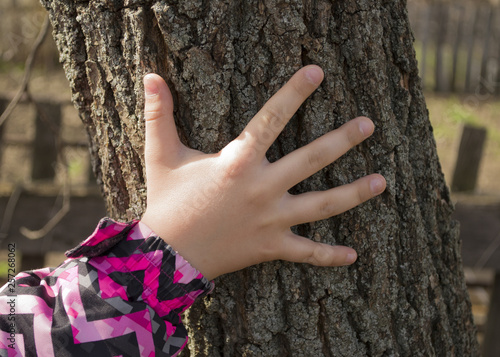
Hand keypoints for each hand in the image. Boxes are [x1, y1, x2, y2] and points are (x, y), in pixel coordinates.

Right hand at [140, 65, 385, 279]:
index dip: (295, 92)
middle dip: (342, 139)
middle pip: (311, 159)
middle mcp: (262, 188)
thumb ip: (159, 115)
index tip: (317, 72)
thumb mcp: (161, 156)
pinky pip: (306, 253)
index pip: (272, 118)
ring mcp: (271, 220)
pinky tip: (354, 256)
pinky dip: (329, 256)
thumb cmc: (167, 203)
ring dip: (353, 193)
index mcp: (238, 162)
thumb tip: (150, 76)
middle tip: (369, 124)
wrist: (165, 257)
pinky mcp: (270, 247)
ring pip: (321, 205)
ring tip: (382, 181)